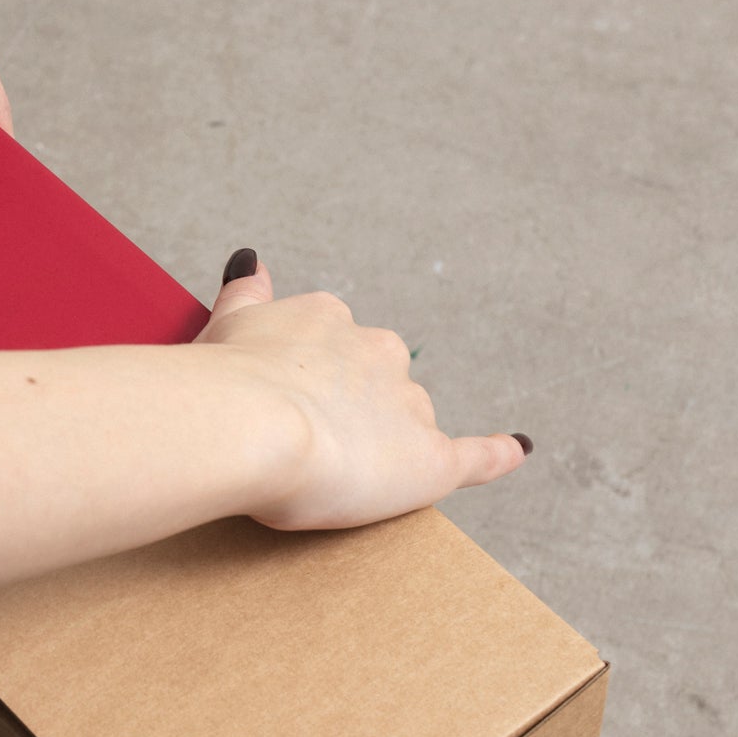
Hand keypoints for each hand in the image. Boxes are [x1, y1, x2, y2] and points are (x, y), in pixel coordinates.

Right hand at [199, 252, 528, 528]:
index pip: (334, 346)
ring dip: (385, 443)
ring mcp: (406, 404)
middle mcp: (376, 351)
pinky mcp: (430, 459)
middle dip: (351, 409)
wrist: (245, 424)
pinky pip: (475, 455)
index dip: (311, 379)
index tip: (287, 400)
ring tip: (341, 477)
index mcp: (328, 319)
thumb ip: (247, 295)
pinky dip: (495, 453)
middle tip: (304, 444)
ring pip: (409, 420)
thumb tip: (250, 260)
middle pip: (378, 380)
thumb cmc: (222, 383)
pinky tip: (515, 449)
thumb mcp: (227, 326)